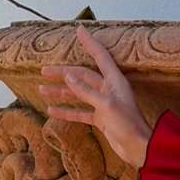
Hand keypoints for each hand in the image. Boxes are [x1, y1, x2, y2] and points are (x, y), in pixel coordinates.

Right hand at [35, 26, 150, 167]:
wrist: (137, 149)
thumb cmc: (127, 125)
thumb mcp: (105, 105)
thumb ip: (86, 90)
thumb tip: (68, 76)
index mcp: (114, 81)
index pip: (100, 56)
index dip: (89, 43)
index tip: (79, 30)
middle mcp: (109, 89)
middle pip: (82, 76)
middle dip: (63, 73)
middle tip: (44, 71)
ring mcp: (104, 104)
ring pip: (78, 94)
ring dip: (61, 92)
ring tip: (42, 90)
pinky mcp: (101, 118)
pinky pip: (80, 112)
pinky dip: (66, 111)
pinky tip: (52, 110)